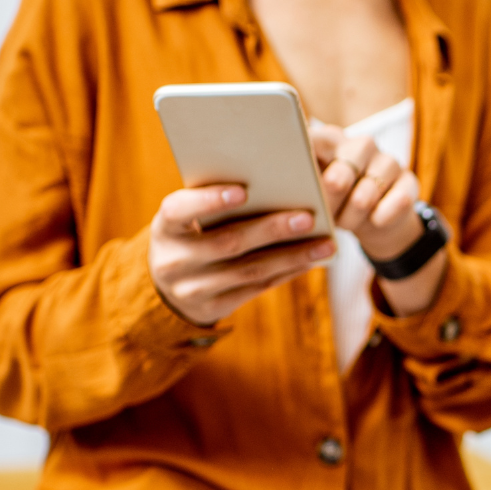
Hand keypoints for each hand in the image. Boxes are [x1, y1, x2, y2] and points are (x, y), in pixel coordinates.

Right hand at [149, 185, 333, 325]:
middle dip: (271, 230)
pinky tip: (311, 260)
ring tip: (326, 244)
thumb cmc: (190, 234)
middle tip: (308, 217)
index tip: (243, 189)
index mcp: (164, 227)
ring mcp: (192, 289)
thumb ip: (215, 201)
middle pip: (228, 243)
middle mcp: (174, 260)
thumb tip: (275, 182)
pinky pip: (257, 288)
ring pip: (250, 270)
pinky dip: (287, 272)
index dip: (209, 201)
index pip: (179, 210)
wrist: (167, 286)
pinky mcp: (213, 308)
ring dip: (292, 256)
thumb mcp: (188, 217)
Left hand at [309, 121, 446, 313]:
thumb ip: (295, 183)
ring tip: (344, 225)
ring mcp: (388, 162)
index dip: (302, 167)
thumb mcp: (311, 191)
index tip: (295, 186)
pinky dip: (381, 218)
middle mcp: (360, 144)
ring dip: (352, 218)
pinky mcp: (409, 182)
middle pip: (340, 173)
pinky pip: (397, 202)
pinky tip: (374, 223)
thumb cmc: (333, 202)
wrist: (375, 219)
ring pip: (366, 194)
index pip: (311, 142)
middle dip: (329, 203)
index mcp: (329, 139)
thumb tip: (266, 190)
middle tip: (323, 217)